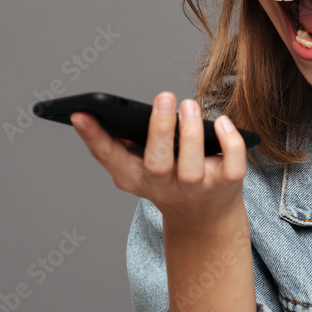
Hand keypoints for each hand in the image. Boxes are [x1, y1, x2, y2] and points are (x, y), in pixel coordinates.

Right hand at [70, 91, 247, 222]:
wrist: (204, 216)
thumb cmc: (168, 177)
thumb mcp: (140, 164)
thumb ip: (124, 142)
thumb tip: (108, 109)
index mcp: (135, 177)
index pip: (110, 158)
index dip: (92, 138)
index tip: (80, 113)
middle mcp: (164, 187)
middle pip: (157, 164)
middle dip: (160, 130)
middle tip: (164, 96)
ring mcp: (196, 188)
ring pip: (192, 168)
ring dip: (191, 133)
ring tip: (189, 105)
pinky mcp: (226, 185)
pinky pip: (232, 166)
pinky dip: (230, 142)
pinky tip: (222, 122)